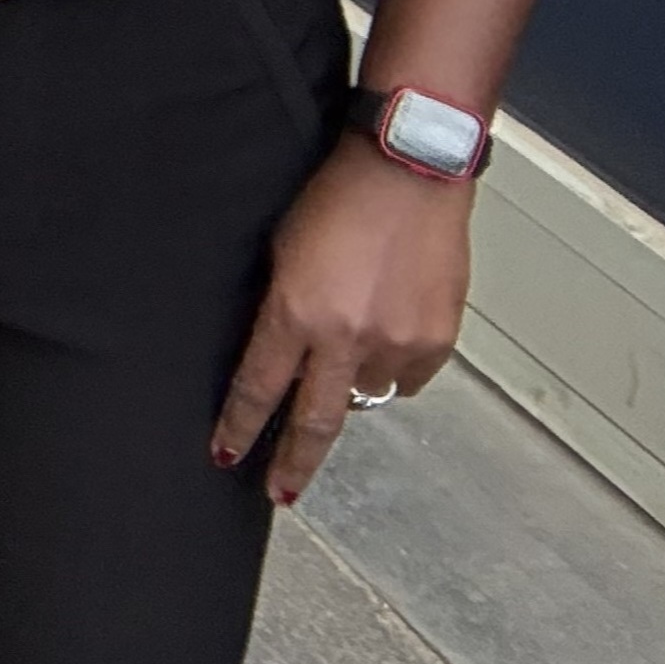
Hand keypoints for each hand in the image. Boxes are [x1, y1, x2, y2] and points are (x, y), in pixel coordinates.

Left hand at [211, 141, 474, 501]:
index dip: (240, 427)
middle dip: (292, 463)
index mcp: (297, 314)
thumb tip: (279, 353)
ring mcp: (397, 344)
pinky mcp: (438, 341)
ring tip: (350, 343)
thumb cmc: (337, 197)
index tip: (226, 455)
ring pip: (365, 395)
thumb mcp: (282, 251)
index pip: (258, 388)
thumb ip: (280, 309)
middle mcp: (347, 339)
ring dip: (350, 384)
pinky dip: (392, 365)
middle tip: (280, 491)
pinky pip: (407, 376)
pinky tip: (387, 329)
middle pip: (313, 422)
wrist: (408, 171)